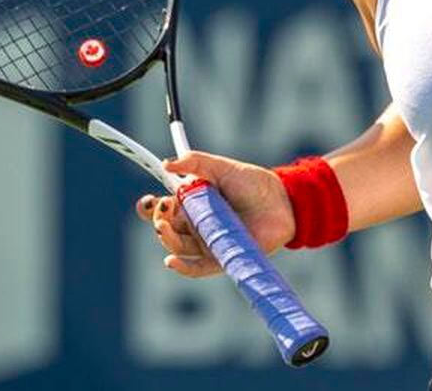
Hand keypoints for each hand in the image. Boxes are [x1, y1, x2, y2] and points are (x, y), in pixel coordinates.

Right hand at [134, 151, 295, 277]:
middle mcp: (196, 224)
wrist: (282, 202)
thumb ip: (195, 162)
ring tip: (165, 228)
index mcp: (192, 202)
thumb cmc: (252, 183)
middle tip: (163, 209)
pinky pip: (196, 268)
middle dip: (158, 221)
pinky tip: (172, 262)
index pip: (163, 208)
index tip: (149, 202)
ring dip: (167, 240)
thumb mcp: (222, 167)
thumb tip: (167, 163)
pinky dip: (182, 267)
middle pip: (166, 229)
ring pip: (177, 248)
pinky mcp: (220, 258)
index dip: (150, 207)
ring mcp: (207, 242)